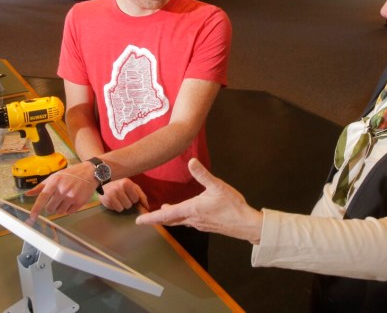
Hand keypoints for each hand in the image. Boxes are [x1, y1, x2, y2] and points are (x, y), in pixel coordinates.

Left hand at [26, 163, 96, 219]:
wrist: (90, 172)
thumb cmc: (70, 174)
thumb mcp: (55, 176)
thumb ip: (41, 186)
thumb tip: (27, 194)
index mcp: (55, 182)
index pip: (43, 197)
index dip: (36, 208)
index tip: (32, 217)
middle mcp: (63, 189)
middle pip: (50, 208)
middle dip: (51, 207)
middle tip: (55, 201)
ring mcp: (72, 196)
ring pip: (59, 211)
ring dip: (59, 208)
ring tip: (64, 199)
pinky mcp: (80, 202)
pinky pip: (68, 212)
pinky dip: (68, 209)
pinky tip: (71, 201)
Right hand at [100, 178, 148, 211]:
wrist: (104, 184)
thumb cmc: (122, 186)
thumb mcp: (132, 187)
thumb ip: (141, 195)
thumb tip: (147, 207)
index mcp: (126, 182)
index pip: (136, 198)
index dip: (134, 199)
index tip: (129, 195)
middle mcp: (118, 188)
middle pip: (129, 205)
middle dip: (128, 202)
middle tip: (123, 197)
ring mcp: (111, 195)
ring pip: (123, 208)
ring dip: (122, 206)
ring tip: (119, 199)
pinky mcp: (106, 201)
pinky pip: (117, 210)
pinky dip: (117, 207)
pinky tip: (114, 201)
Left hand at [136, 158, 263, 243]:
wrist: (246, 225)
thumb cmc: (233, 206)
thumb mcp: (217, 186)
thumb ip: (203, 174)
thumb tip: (191, 161)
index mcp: (192, 209)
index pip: (166, 214)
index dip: (151, 217)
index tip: (139, 221)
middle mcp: (192, 219)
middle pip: (170, 220)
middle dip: (157, 218)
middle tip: (145, 218)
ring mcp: (199, 224)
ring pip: (179, 222)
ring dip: (169, 218)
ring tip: (162, 212)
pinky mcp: (206, 226)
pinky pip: (188, 222)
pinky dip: (180, 218)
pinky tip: (184, 214)